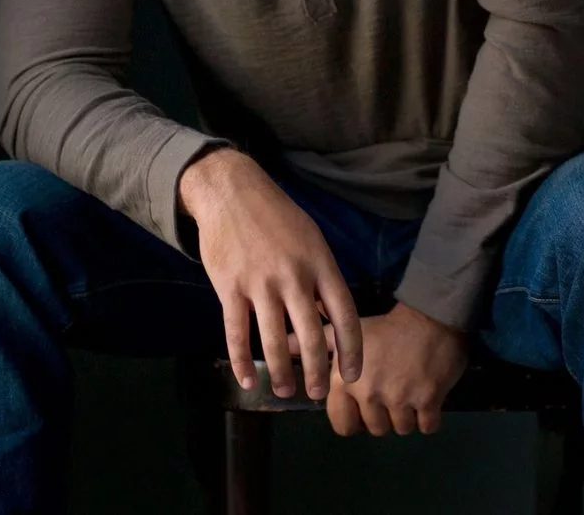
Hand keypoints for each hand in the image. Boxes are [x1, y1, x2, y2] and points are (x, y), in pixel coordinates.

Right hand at [180, 149, 362, 399]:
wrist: (231, 190)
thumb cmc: (276, 215)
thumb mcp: (310, 238)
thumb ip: (320, 277)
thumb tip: (329, 317)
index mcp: (320, 263)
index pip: (345, 315)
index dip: (352, 351)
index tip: (353, 375)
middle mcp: (294, 276)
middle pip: (312, 336)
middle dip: (317, 372)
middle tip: (317, 393)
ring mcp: (260, 283)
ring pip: (273, 342)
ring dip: (281, 373)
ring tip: (285, 390)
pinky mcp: (229, 287)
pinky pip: (236, 333)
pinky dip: (241, 361)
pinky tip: (247, 379)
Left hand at [287, 300, 469, 435]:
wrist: (430, 316)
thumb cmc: (387, 327)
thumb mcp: (349, 332)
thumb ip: (316, 342)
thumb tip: (283, 344)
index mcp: (347, 380)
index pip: (342, 424)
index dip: (353, 417)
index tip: (364, 402)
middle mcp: (370, 392)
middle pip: (374, 429)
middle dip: (382, 417)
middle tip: (389, 392)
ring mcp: (400, 398)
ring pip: (400, 429)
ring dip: (406, 415)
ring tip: (407, 388)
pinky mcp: (428, 401)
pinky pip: (427, 428)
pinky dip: (428, 417)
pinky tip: (426, 394)